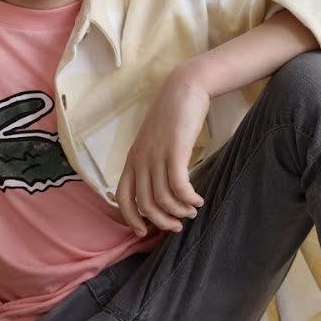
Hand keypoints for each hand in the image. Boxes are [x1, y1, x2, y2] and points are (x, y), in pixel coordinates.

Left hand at [114, 70, 209, 235]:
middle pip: (145, 204)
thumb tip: (160, 188)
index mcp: (132, 159)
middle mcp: (140, 160)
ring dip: (179, 211)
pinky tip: (198, 200)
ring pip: (163, 198)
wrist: (183, 88)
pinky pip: (179, 187)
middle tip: (177, 226)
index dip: (131, 218)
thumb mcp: (154, 141)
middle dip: (162, 221)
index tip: (144, 232)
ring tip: (192, 211)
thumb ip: (152, 162)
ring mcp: (156, 156)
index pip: (122, 197)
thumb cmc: (172, 116)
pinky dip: (189, 199)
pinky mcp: (174, 152)